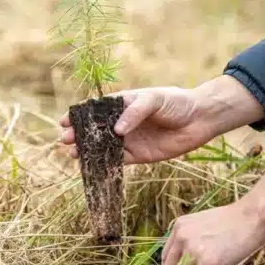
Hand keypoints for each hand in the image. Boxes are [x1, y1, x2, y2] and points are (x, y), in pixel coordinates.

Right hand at [60, 86, 209, 163]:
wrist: (200, 119)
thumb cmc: (176, 102)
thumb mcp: (154, 99)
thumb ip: (134, 112)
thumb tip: (117, 131)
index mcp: (122, 103)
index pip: (95, 109)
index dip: (79, 115)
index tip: (64, 121)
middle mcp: (123, 122)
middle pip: (95, 130)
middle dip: (79, 134)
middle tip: (65, 140)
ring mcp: (130, 139)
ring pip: (103, 146)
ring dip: (88, 150)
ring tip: (73, 154)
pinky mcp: (139, 155)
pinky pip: (118, 161)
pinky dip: (105, 163)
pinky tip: (93, 166)